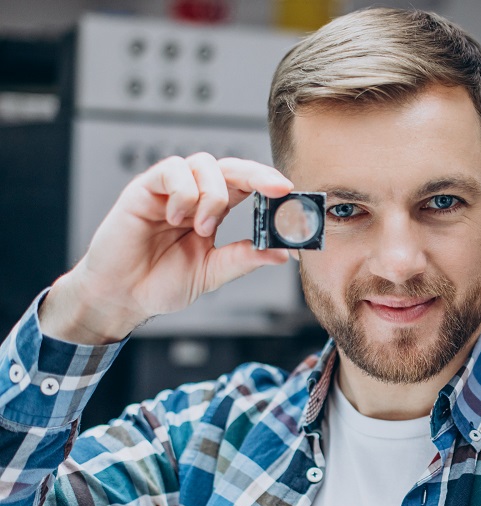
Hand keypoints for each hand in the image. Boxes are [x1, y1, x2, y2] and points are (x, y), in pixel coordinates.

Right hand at [40, 154, 292, 343]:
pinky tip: (176, 218)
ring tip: (200, 227)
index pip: (245, 186)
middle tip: (276, 189)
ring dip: (211, 195)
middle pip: (230, 167)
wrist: (121, 296)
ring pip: (203, 164)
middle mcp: (193, 196)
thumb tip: (282, 253)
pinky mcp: (144, 189)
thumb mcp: (212, 273)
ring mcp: (169, 191)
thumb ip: (243, 259)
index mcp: (212, 212)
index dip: (267, 183)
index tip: (290, 191)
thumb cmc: (159, 283)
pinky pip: (171, 170)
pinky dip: (183, 192)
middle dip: (257, 174)